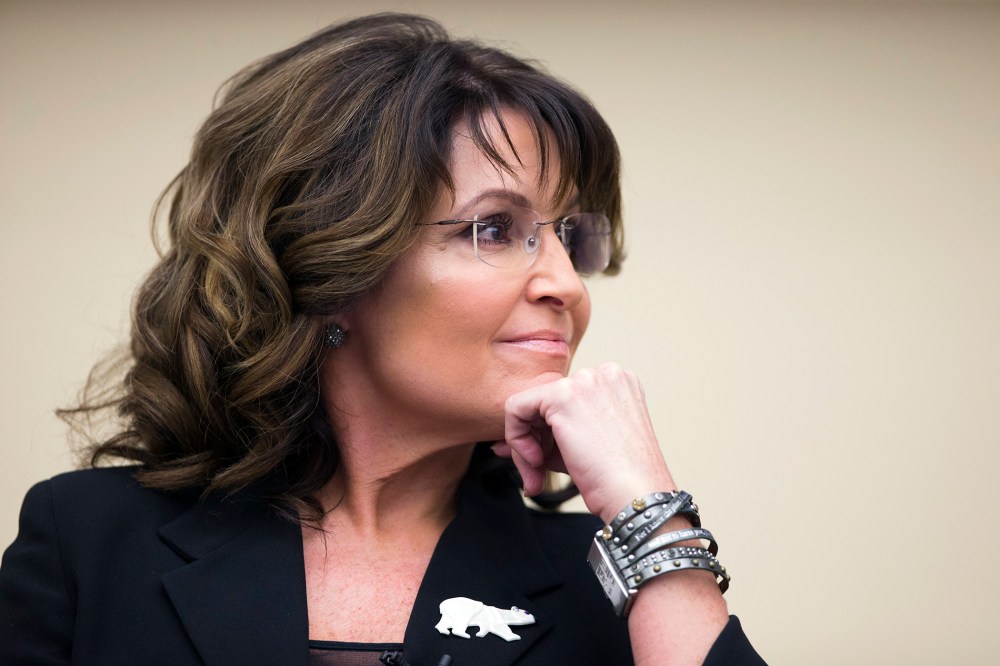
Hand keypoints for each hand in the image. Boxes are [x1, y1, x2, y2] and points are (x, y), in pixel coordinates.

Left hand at [492, 362, 677, 522]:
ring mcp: (585, 381)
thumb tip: (501, 445)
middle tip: (537, 474)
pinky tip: (535, 461)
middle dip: (534, 440)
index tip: (544, 460)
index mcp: (617, 382)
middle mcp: (604, 373)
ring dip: (525, 444)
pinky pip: (515, 408)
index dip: (547, 433)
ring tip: (537, 473)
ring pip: (528, 404)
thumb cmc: (617, 481)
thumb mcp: (581, 449)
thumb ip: (545, 439)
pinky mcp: (562, 396)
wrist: (636, 496)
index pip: (563, 399)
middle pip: (545, 400)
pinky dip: (516, 438)